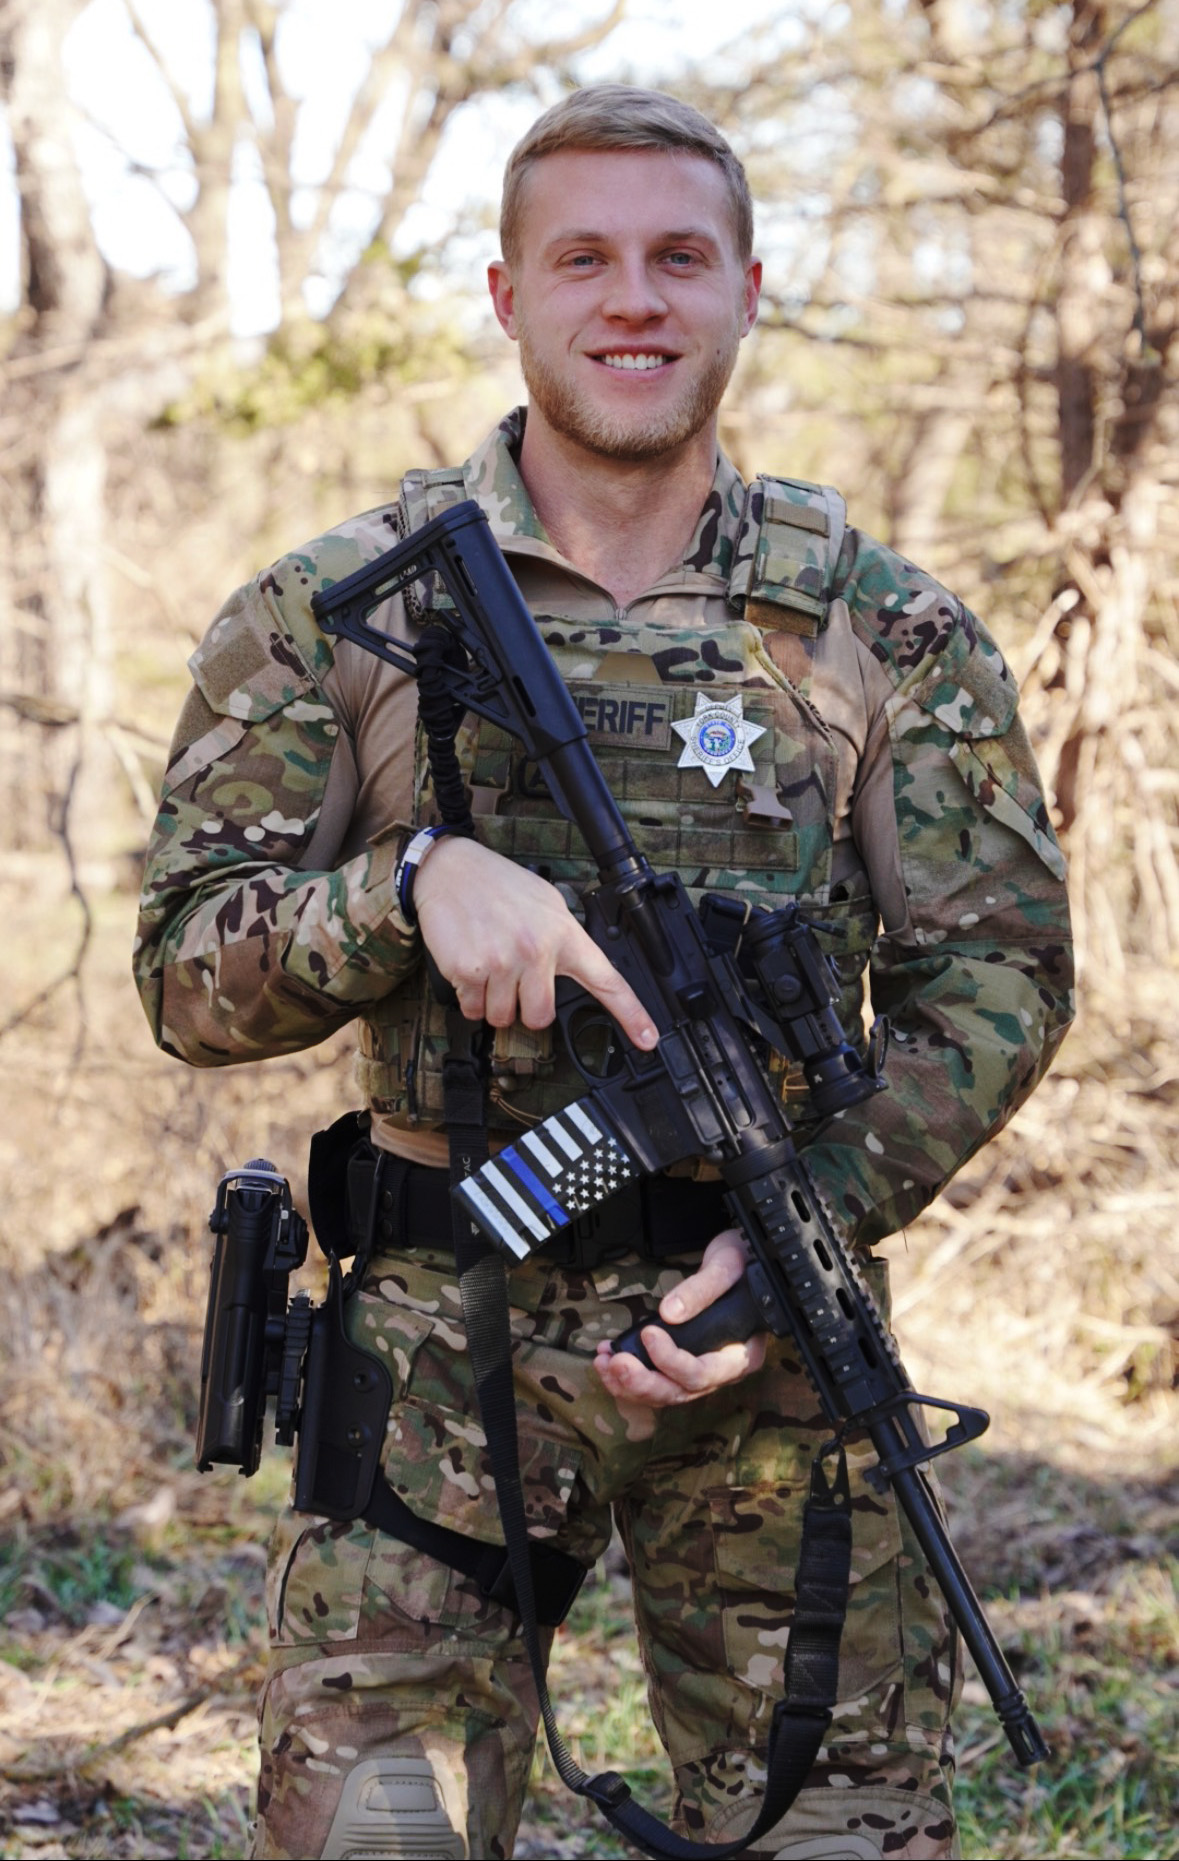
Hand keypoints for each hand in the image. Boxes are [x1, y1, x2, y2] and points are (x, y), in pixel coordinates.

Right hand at [412, 835, 658, 1049]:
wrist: (451, 869)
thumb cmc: (498, 886)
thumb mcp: (546, 903)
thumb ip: (563, 937)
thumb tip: (576, 967)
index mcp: (564, 935)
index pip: (607, 980)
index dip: (631, 1014)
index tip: (648, 1039)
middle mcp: (537, 950)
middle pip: (540, 1018)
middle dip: (525, 1008)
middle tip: (514, 980)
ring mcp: (502, 962)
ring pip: (502, 1017)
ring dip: (493, 1002)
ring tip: (489, 965)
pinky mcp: (468, 970)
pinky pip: (472, 1009)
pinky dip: (469, 997)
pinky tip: (470, 965)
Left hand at [593, 1229, 766, 1408]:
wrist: (738, 1266)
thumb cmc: (741, 1266)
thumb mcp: (727, 1265)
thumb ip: (703, 1289)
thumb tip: (670, 1314)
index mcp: (742, 1354)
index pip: (704, 1372)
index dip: (672, 1361)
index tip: (649, 1333)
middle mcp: (723, 1372)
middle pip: (682, 1391)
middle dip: (645, 1382)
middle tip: (617, 1362)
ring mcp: (702, 1373)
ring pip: (665, 1393)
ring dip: (631, 1384)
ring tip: (604, 1362)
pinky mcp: (683, 1367)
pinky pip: (657, 1382)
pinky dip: (629, 1377)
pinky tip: (608, 1359)